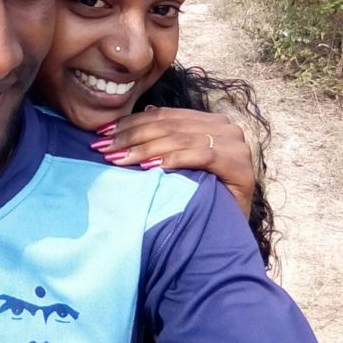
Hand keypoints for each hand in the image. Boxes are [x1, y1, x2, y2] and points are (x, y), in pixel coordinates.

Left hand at [90, 106, 255, 216]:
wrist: (230, 231)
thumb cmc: (202, 196)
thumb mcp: (182, 161)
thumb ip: (169, 136)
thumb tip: (143, 111)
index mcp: (210, 121)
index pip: (165, 116)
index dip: (131, 122)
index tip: (102, 132)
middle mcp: (226, 127)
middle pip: (169, 126)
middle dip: (131, 136)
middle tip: (104, 147)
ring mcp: (236, 144)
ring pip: (181, 139)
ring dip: (145, 149)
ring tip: (119, 159)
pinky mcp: (239, 165)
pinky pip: (201, 156)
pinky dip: (173, 160)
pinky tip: (150, 168)